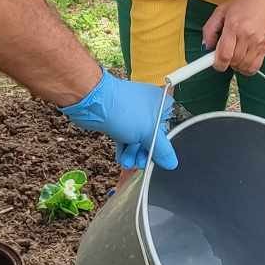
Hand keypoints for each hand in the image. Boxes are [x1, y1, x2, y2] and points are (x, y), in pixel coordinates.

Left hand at [59, 67, 178, 170]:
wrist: (93, 102)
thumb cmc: (122, 108)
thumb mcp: (149, 133)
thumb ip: (162, 150)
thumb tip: (171, 162)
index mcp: (162, 105)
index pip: (166, 132)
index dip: (160, 148)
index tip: (154, 160)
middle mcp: (148, 108)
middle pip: (151, 138)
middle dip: (143, 153)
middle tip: (139, 162)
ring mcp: (132, 114)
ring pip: (137, 140)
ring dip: (132, 154)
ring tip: (127, 161)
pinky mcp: (118, 120)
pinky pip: (125, 138)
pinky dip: (124, 149)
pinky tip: (122, 158)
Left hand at [201, 0, 264, 76]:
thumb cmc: (248, 5)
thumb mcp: (223, 10)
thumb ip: (210, 28)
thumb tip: (206, 47)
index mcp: (234, 25)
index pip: (224, 54)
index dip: (216, 63)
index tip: (211, 62)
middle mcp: (247, 36)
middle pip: (232, 62)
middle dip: (225, 61)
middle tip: (224, 52)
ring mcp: (257, 44)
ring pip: (242, 67)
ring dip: (235, 65)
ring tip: (234, 53)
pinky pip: (253, 68)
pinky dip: (246, 68)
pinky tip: (243, 59)